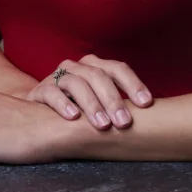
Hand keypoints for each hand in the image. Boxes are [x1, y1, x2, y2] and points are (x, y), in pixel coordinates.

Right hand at [20, 53, 153, 129]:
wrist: (39, 112)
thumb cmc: (78, 109)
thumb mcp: (99, 103)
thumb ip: (118, 104)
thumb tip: (152, 118)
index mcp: (96, 66)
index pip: (118, 68)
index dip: (133, 84)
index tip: (146, 103)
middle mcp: (78, 66)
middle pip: (99, 76)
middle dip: (113, 99)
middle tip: (124, 122)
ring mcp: (58, 76)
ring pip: (77, 83)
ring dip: (92, 104)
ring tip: (102, 125)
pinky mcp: (41, 90)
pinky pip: (52, 92)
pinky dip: (63, 103)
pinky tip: (73, 117)